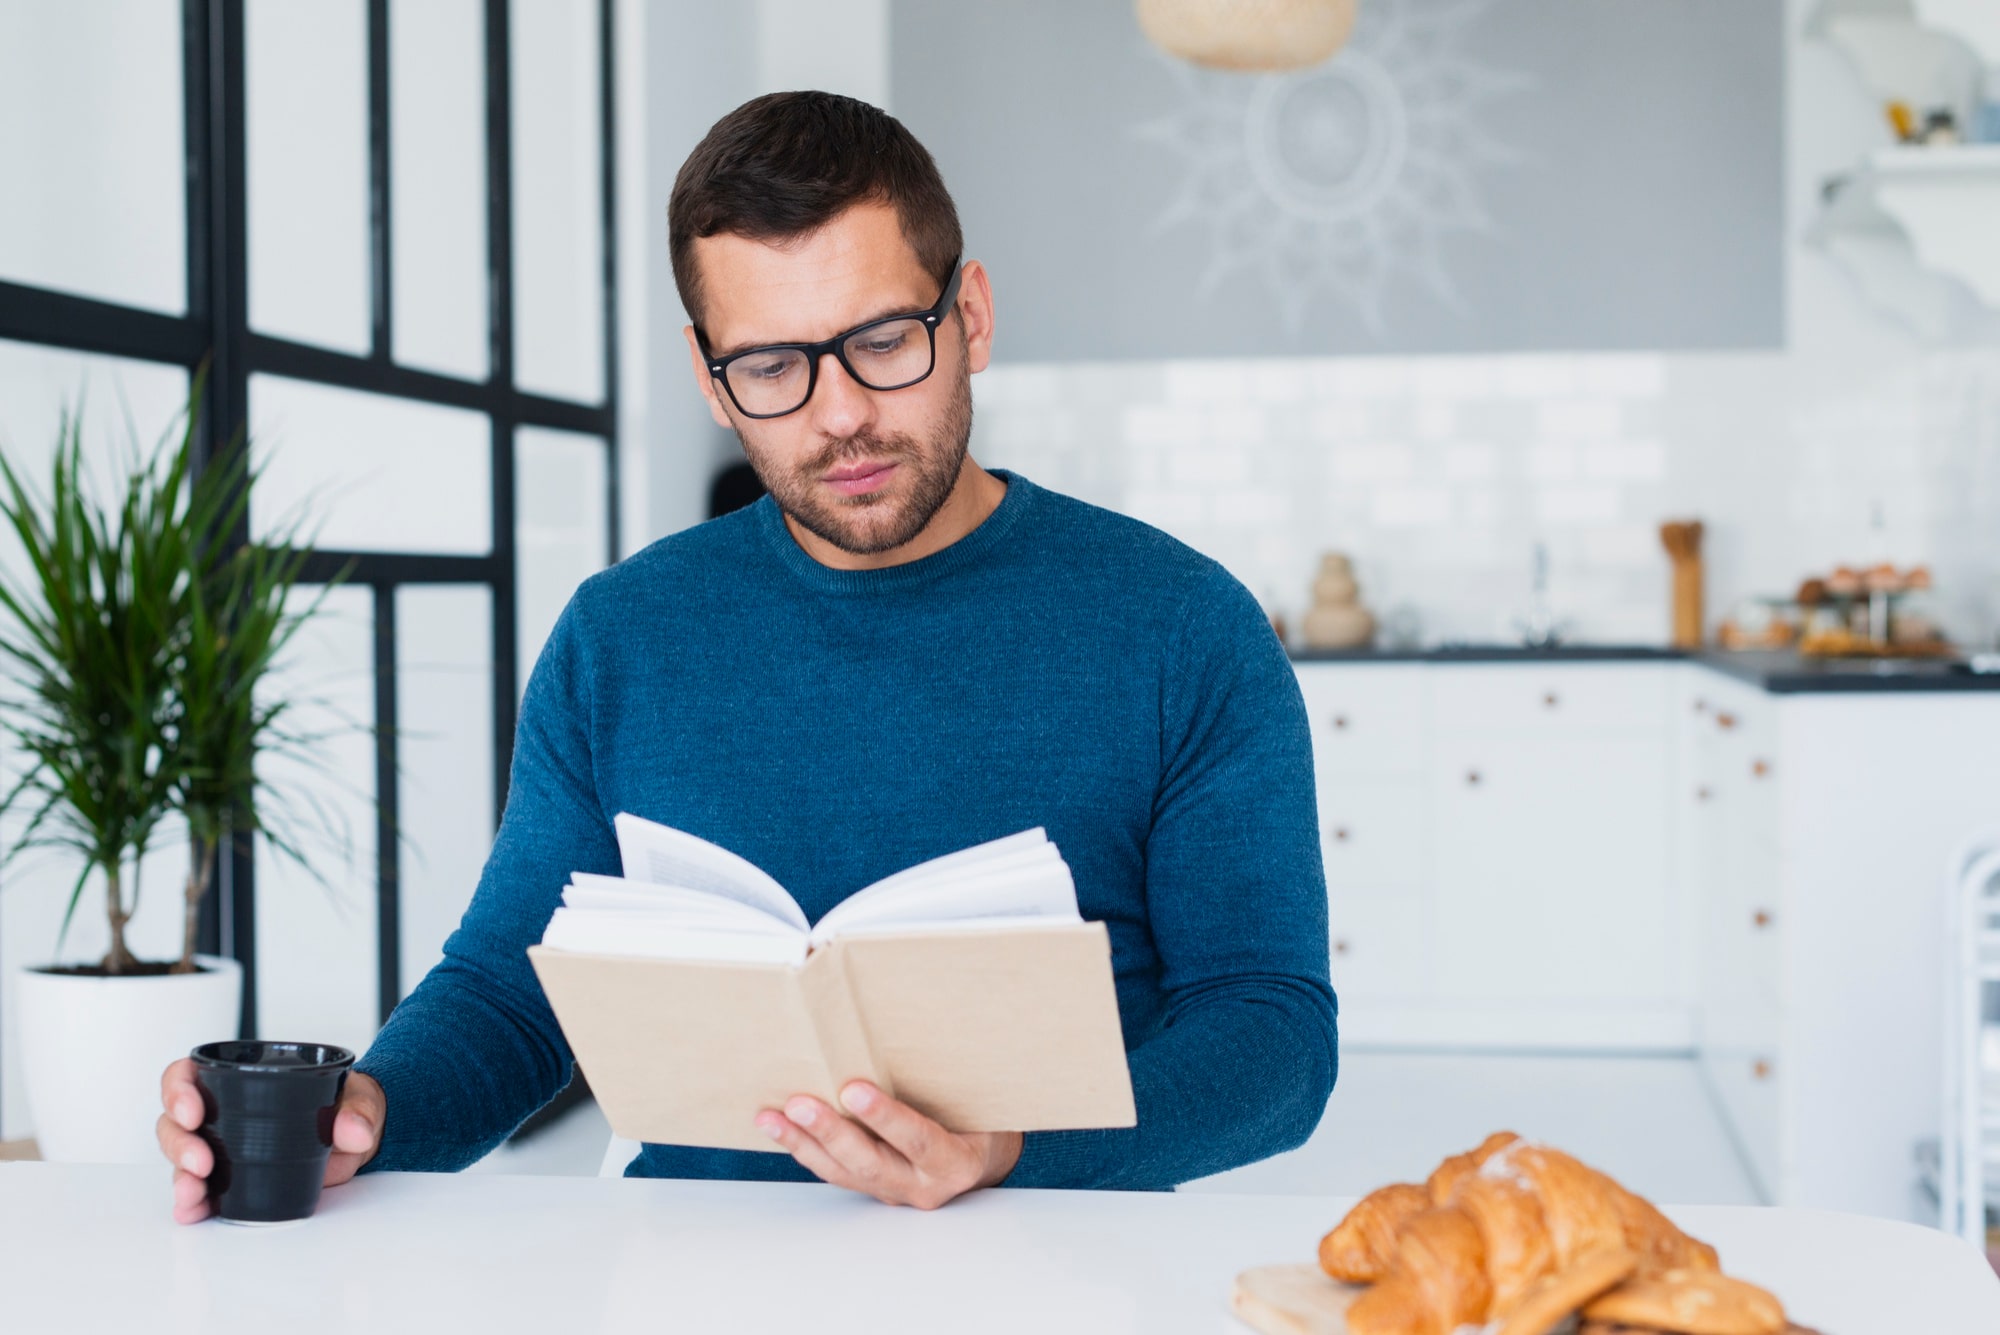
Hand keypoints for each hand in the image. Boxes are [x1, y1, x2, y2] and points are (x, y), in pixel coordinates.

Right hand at [156, 1057, 384, 1223]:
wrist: (360, 1139)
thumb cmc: (348, 1106)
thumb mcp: (359, 1099)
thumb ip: (359, 1110)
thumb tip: (355, 1131)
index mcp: (243, 1079)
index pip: (189, 1075)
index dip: (178, 1090)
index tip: (192, 1113)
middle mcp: (222, 1112)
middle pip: (176, 1122)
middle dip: (180, 1143)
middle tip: (200, 1163)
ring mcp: (223, 1147)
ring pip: (182, 1158)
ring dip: (181, 1177)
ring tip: (194, 1193)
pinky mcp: (231, 1180)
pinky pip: (200, 1190)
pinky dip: (193, 1202)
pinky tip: (193, 1211)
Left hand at [756, 1080, 1021, 1209]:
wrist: (986, 1158)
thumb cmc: (982, 1118)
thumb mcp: (978, 1101)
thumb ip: (946, 1079)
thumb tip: (903, 1022)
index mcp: (956, 1162)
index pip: (919, 1139)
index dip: (886, 1117)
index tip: (853, 1090)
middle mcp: (925, 1185)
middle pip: (871, 1163)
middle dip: (832, 1132)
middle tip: (799, 1105)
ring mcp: (897, 1192)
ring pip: (844, 1173)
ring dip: (804, 1144)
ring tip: (771, 1117)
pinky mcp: (875, 1190)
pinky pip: (836, 1173)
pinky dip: (806, 1149)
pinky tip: (780, 1129)